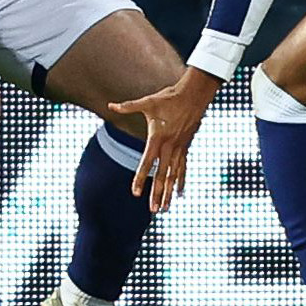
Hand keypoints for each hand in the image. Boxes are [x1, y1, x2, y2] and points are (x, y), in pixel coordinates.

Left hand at [109, 67, 221, 211]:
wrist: (195, 95)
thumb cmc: (170, 97)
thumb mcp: (148, 101)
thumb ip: (128, 106)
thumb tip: (111, 105)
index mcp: (158, 137)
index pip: (147, 162)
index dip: (140, 178)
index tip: (135, 193)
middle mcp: (170, 146)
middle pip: (162, 175)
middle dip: (158, 194)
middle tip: (154, 210)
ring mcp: (180, 148)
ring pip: (174, 175)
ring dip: (169, 192)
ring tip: (165, 208)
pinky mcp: (186, 147)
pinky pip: (183, 168)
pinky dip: (181, 181)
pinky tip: (180, 193)